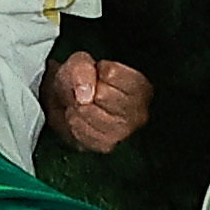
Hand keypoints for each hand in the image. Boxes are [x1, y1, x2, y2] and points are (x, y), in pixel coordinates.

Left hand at [39, 50, 153, 156]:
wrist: (68, 102)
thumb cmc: (82, 81)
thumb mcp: (80, 63)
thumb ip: (82, 70)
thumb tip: (85, 94)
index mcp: (141, 88)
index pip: (112, 74)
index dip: (96, 72)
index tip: (97, 76)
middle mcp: (139, 113)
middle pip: (102, 95)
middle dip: (87, 90)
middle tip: (87, 92)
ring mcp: (124, 132)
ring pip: (89, 113)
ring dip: (78, 107)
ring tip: (82, 105)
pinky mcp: (106, 145)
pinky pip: (81, 131)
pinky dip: (74, 123)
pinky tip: (80, 119)